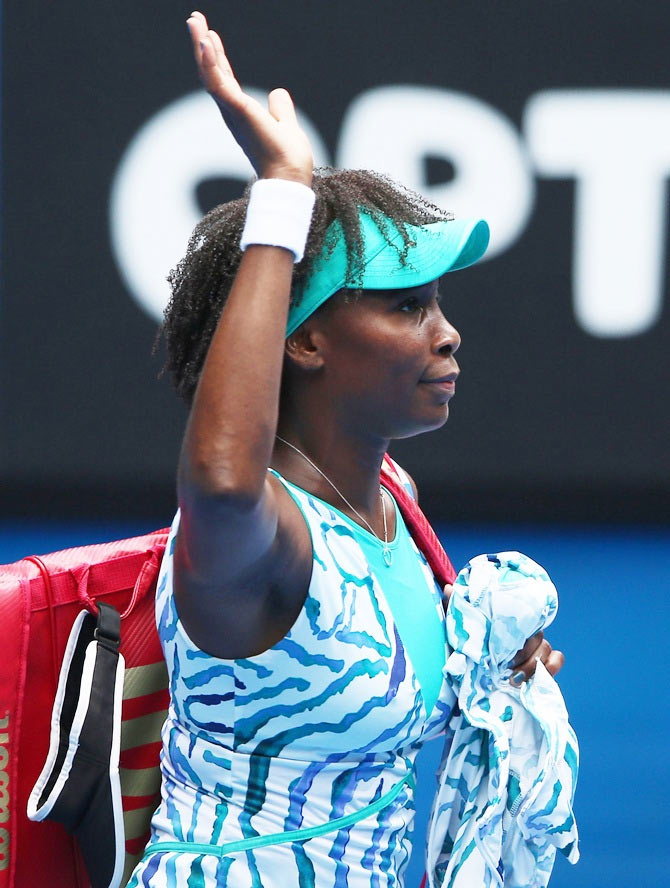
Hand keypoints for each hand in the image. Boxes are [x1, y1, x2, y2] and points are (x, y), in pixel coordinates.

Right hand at [186, 11, 312, 184]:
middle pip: (212, 72)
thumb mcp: (285, 124)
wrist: (288, 177)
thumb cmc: (287, 159)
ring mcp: (231, 111)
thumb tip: (278, 93)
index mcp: (240, 113)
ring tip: (195, 21)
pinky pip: (218, 83)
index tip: (211, 36)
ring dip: (201, 46)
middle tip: (194, 19)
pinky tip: (207, 41)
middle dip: (202, 45)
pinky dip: (210, 62)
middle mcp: (231, 111)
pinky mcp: (236, 110)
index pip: (225, 79)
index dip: (216, 57)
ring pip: (210, 74)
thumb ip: (281, 109)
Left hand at [441, 584, 564, 684]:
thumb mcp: (457, 626)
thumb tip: (448, 587)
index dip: (515, 635)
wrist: (466, 671)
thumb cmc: (464, 645)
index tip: (502, 650)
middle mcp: (522, 630)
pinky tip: (537, 678)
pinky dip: (551, 666)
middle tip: (504, 669)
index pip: (522, 617)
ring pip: (545, 649)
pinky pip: (556, 659)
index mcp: (506, 620)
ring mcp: (533, 647)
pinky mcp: (541, 664)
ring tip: (513, 679)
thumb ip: (454, 607)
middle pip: (535, 637)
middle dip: (521, 655)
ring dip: (532, 666)